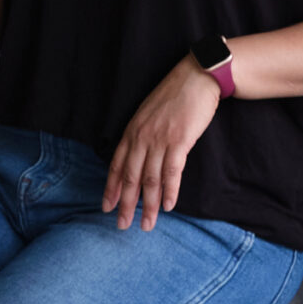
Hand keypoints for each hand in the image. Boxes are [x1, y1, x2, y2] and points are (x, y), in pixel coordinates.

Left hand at [103, 57, 219, 231]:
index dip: (111, 188)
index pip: (117, 165)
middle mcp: (141, 138)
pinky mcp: (179, 141)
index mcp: (132, 131)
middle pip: (130, 178)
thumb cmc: (174, 96)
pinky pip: (172, 172)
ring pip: (150, 180)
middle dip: (126, 204)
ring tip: (147, 224)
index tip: (106, 207)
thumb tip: (138, 157)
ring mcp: (159, 140)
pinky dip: (170, 191)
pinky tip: (169, 206)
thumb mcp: (148, 114)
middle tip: (122, 225)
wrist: (196, 78)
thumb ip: (141, 135)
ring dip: (149, 205)